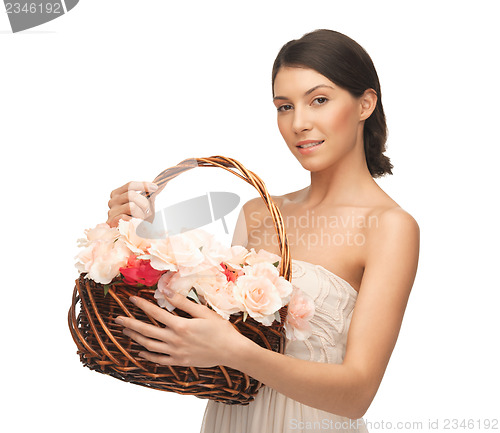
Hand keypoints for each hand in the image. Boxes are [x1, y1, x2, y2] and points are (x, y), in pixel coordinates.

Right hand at [107, 181, 157, 226]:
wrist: (131, 235)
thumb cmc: (138, 217)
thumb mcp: (144, 204)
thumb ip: (149, 194)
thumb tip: (161, 183)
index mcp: (117, 193)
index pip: (130, 185)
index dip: (143, 185)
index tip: (155, 187)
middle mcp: (112, 201)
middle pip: (131, 194)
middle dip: (143, 203)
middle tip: (147, 210)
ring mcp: (111, 211)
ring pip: (131, 206)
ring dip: (140, 213)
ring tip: (142, 219)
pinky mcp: (111, 222)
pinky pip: (127, 217)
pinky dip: (135, 220)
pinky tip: (136, 223)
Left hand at [114, 293, 245, 367]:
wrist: (231, 351)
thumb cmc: (220, 329)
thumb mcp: (203, 312)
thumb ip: (182, 302)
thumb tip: (166, 290)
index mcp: (180, 325)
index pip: (155, 313)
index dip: (141, 305)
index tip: (131, 299)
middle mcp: (174, 340)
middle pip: (146, 331)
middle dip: (130, 323)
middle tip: (117, 318)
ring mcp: (176, 353)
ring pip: (149, 346)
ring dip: (136, 338)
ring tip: (126, 331)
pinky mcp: (179, 362)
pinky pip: (159, 360)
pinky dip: (148, 355)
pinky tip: (141, 351)